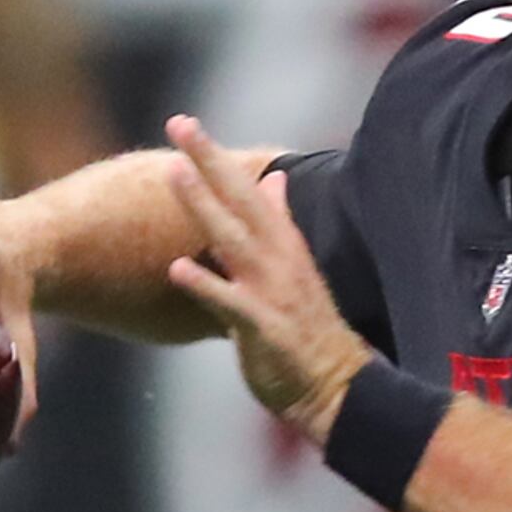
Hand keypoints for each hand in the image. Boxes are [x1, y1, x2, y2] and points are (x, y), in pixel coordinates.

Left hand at [161, 117, 370, 441]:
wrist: (336, 389)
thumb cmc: (308, 331)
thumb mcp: (296, 267)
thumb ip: (279, 222)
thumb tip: (273, 181)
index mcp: (284, 246)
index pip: (247, 190)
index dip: (216, 157)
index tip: (186, 123)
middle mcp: (278, 261)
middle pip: (240, 201)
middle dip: (209, 161)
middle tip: (180, 122)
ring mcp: (271, 292)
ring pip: (232, 239)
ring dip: (204, 205)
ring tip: (175, 173)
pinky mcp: (263, 328)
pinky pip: (230, 303)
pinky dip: (206, 284)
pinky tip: (178, 268)